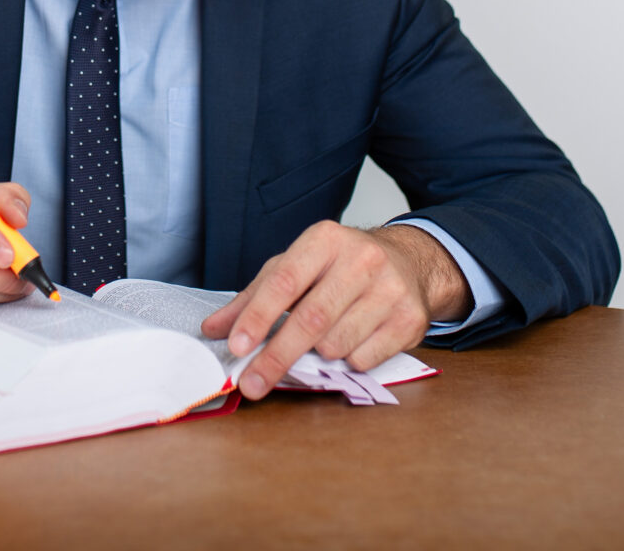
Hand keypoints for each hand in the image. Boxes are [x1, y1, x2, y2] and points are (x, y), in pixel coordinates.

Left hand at [200, 221, 468, 399]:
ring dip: (318, 357)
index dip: (258, 317)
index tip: (237, 346)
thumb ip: (254, 297)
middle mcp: (361, 259)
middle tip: (251, 383)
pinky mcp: (410, 318)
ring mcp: (390, 288)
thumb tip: (213, 329)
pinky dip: (348, 362)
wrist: (409, 262)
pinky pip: (365, 358)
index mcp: (325, 240)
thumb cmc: (340, 267)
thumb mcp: (295, 268)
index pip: (284, 281)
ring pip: (337, 343)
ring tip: (319, 344)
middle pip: (310, 319)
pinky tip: (351, 344)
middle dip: (276, 357)